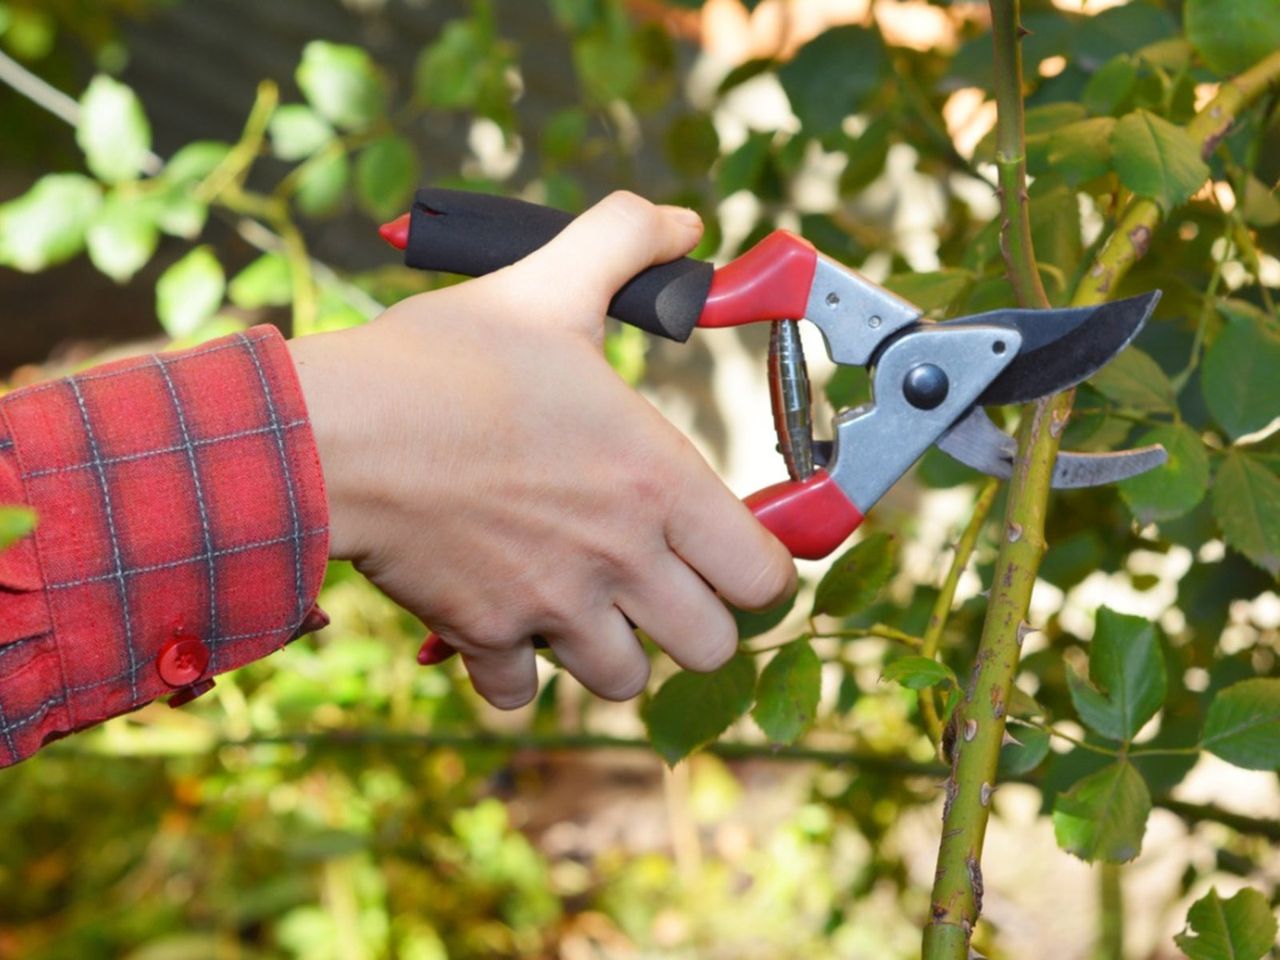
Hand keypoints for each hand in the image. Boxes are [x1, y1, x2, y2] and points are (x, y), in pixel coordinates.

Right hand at [288, 192, 795, 707]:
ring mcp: (555, 607)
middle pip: (712, 647)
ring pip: (625, 682)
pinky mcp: (486, 636)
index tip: (727, 550)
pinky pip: (524, 693)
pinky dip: (517, 669)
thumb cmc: (447, 363)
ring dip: (612, 650)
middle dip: (691, 621)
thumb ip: (625, 242)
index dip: (758, 570)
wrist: (338, 431)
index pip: (766, 579)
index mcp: (658, 482)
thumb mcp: (546, 285)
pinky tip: (503, 618)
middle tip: (655, 580)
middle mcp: (622, 559)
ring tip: (581, 600)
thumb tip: (682, 222)